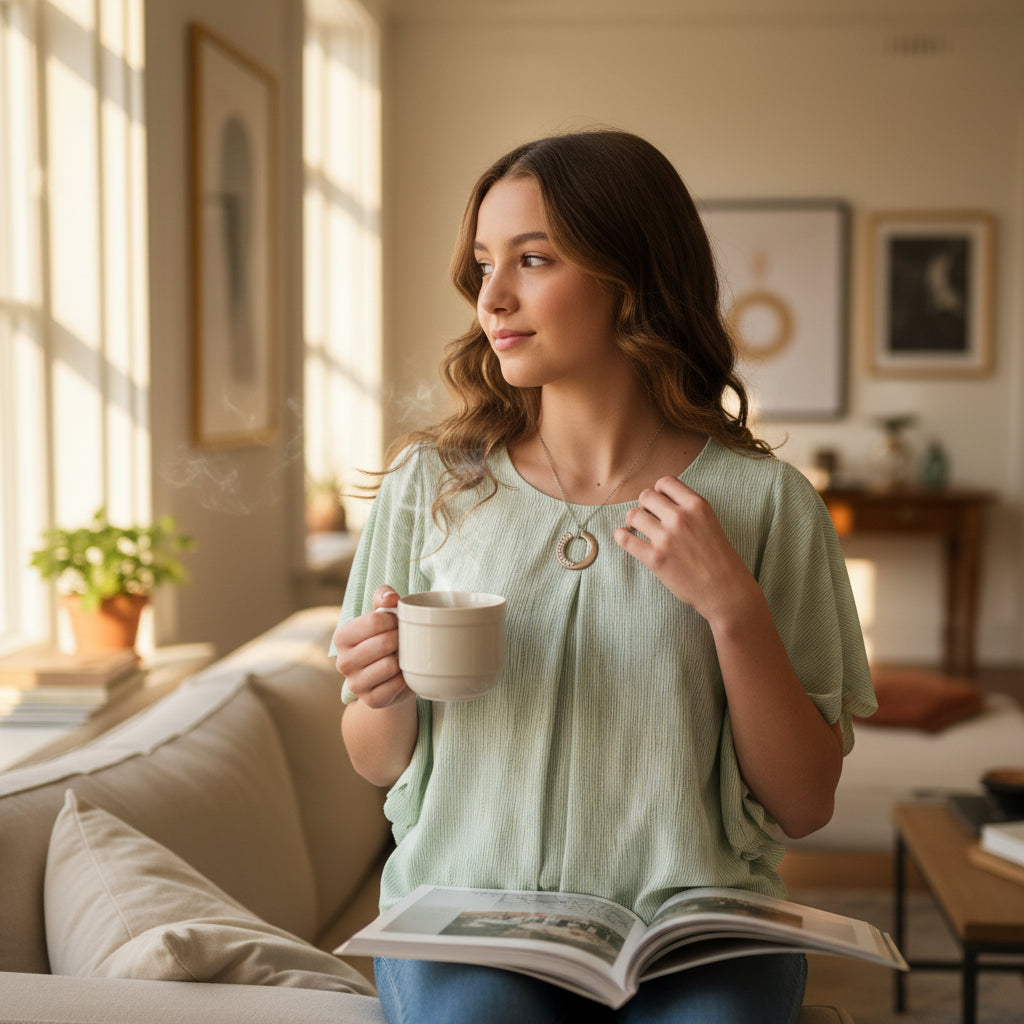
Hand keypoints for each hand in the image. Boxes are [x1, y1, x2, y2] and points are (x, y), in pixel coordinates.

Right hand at [332, 584, 412, 708]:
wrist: (389, 678)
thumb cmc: (385, 639)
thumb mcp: (382, 615)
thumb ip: (383, 597)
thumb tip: (391, 598)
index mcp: (342, 637)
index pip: (374, 621)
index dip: (394, 619)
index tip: (399, 622)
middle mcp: (343, 662)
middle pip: (384, 643)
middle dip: (401, 638)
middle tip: (404, 639)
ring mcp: (355, 684)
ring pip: (390, 665)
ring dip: (404, 658)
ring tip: (403, 655)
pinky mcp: (371, 701)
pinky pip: (397, 685)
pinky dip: (405, 677)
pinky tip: (403, 673)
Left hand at [614, 476, 757, 625]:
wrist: (726, 591)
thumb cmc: (720, 559)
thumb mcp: (710, 522)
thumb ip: (688, 509)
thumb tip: (660, 501)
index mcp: (697, 505)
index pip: (665, 482)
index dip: (659, 491)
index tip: (659, 504)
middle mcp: (681, 517)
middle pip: (646, 496)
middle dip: (644, 505)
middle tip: (648, 518)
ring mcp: (667, 538)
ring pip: (633, 515)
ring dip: (633, 521)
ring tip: (638, 530)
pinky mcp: (655, 558)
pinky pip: (625, 539)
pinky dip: (621, 536)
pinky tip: (625, 538)